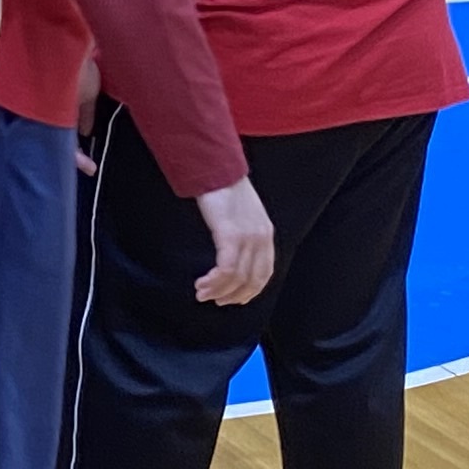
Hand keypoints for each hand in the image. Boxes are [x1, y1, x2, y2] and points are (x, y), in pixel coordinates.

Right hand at [192, 179, 273, 309]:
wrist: (216, 168)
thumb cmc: (224, 189)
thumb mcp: (242, 214)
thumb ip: (242, 233)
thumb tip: (232, 255)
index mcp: (266, 234)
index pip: (264, 273)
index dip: (250, 291)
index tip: (233, 299)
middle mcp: (261, 238)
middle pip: (252, 280)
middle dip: (233, 296)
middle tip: (215, 301)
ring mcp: (248, 237)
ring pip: (237, 278)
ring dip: (218, 291)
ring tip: (202, 294)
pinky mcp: (231, 235)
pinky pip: (226, 268)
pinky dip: (215, 281)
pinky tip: (202, 283)